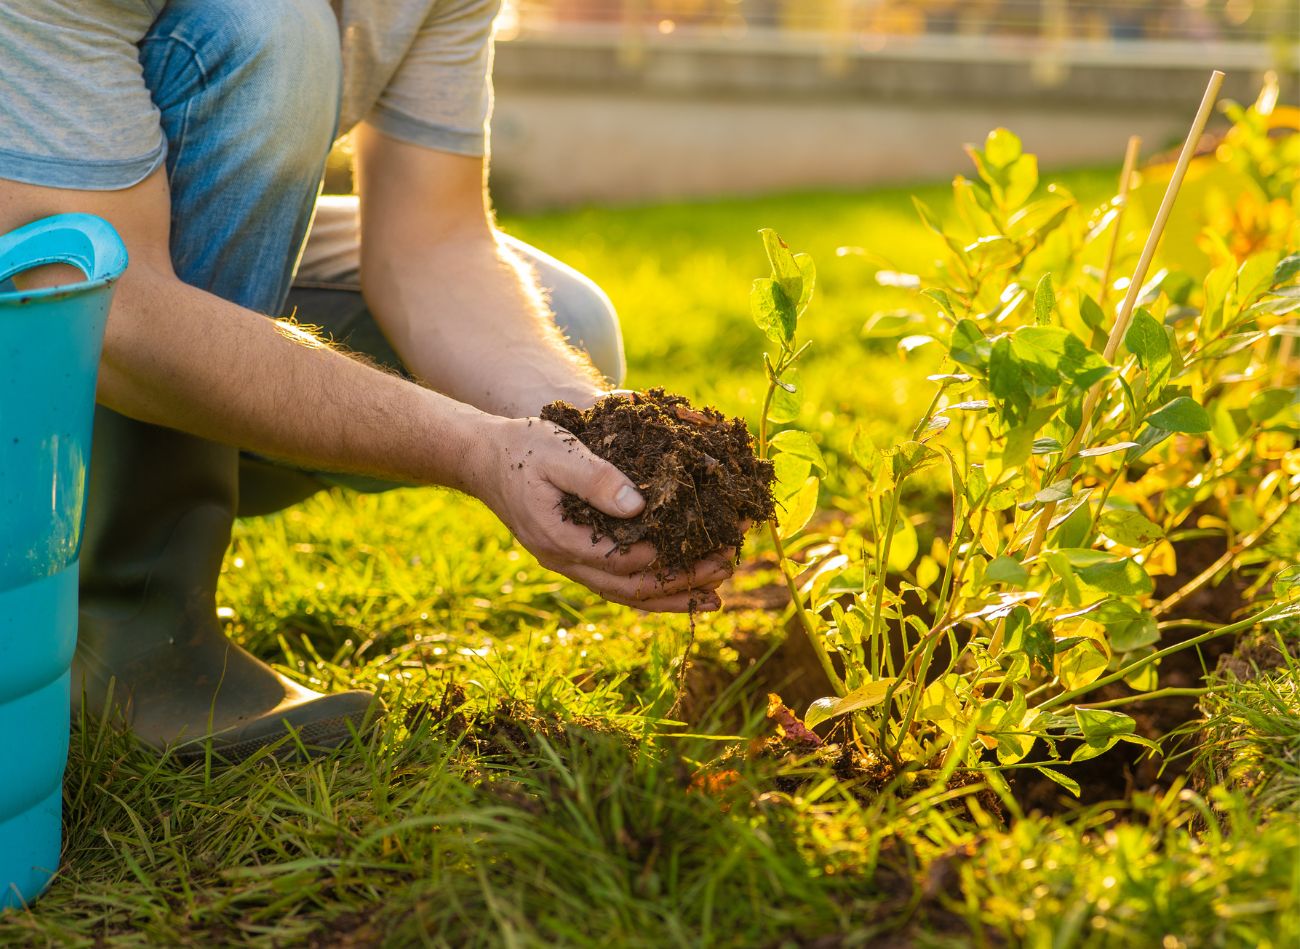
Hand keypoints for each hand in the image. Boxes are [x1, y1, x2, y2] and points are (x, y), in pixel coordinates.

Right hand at [477, 417, 734, 611]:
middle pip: (629, 588)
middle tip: (725, 570)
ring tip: (714, 595)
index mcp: (559, 538)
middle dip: (680, 583)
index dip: (663, 559)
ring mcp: (568, 563)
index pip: (619, 561)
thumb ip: (596, 478)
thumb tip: (639, 506)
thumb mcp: (559, 452)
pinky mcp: (575, 556)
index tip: (702, 546)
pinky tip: (680, 588)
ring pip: (625, 594)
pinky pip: (616, 583)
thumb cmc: (523, 448)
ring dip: (671, 596)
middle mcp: (563, 560)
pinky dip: (651, 590)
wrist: (483, 459)